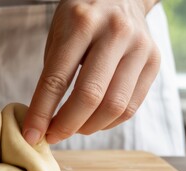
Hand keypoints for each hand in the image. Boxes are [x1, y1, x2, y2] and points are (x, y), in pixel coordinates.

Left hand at [23, 0, 160, 144]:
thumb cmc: (80, 19)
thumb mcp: (58, 35)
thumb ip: (53, 73)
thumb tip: (44, 119)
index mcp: (81, 23)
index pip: (56, 78)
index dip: (42, 112)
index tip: (31, 135)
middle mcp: (114, 33)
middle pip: (90, 96)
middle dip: (66, 125)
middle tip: (52, 137)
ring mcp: (139, 47)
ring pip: (114, 106)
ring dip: (88, 127)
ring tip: (72, 128)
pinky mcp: (154, 61)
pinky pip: (131, 106)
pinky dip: (108, 122)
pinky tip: (93, 120)